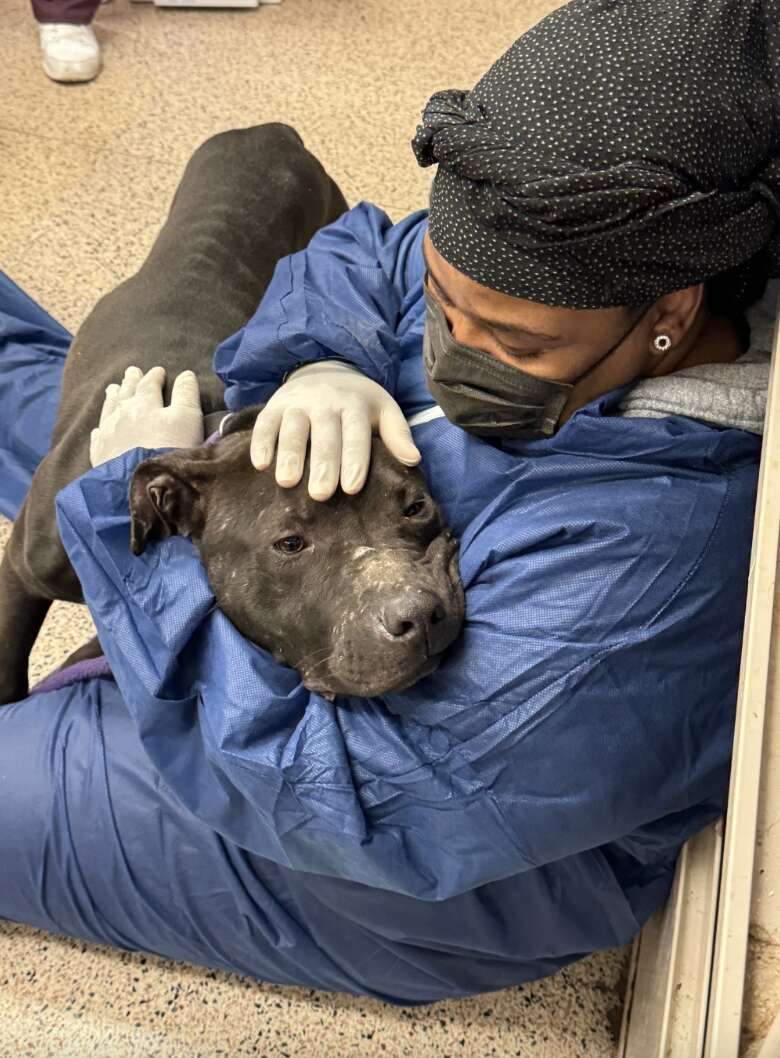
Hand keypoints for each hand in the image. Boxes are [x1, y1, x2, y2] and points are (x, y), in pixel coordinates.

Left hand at [90, 365, 203, 466]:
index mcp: (145, 404)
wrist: (143, 484)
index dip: (155, 376)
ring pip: (109, 410)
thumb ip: (186, 395)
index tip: (158, 370)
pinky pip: (98, 437)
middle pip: (126, 393)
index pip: (149, 384)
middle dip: (130, 382)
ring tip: (113, 389)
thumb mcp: (187, 419)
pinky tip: (100, 429)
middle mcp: (123, 415)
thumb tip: (185, 374)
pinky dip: (101, 428)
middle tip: (131, 371)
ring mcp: (108, 435)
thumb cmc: (170, 449)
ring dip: (113, 398)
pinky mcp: (100, 455)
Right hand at [250, 361, 420, 500]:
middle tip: (320, 494)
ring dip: (289, 455)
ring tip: (287, 482)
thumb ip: (397, 434)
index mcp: (355, 404)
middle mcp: (325, 401)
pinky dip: (261, 442)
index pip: (356, 434)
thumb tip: (413, 460)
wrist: (325, 369)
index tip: (352, 487)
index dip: (354, 460)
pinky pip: (265, 423)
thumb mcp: (384, 410)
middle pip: (324, 435)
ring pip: (293, 429)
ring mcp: (297, 403)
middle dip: (322, 464)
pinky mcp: (274, 406)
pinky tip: (260, 464)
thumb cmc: (358, 402)